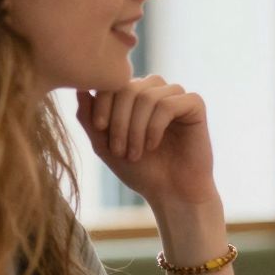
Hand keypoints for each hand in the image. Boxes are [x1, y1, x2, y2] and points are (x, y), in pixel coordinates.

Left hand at [78, 77, 217, 209]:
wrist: (171, 192)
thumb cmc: (140, 170)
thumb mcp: (104, 144)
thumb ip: (89, 117)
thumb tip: (78, 89)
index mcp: (134, 94)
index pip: (112, 82)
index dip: (102, 104)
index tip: (100, 131)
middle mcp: (155, 89)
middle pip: (128, 87)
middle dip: (119, 120)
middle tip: (119, 150)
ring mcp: (176, 95)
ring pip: (147, 96)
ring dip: (136, 128)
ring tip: (135, 153)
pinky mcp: (195, 105)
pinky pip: (168, 105)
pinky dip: (155, 127)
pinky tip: (153, 146)